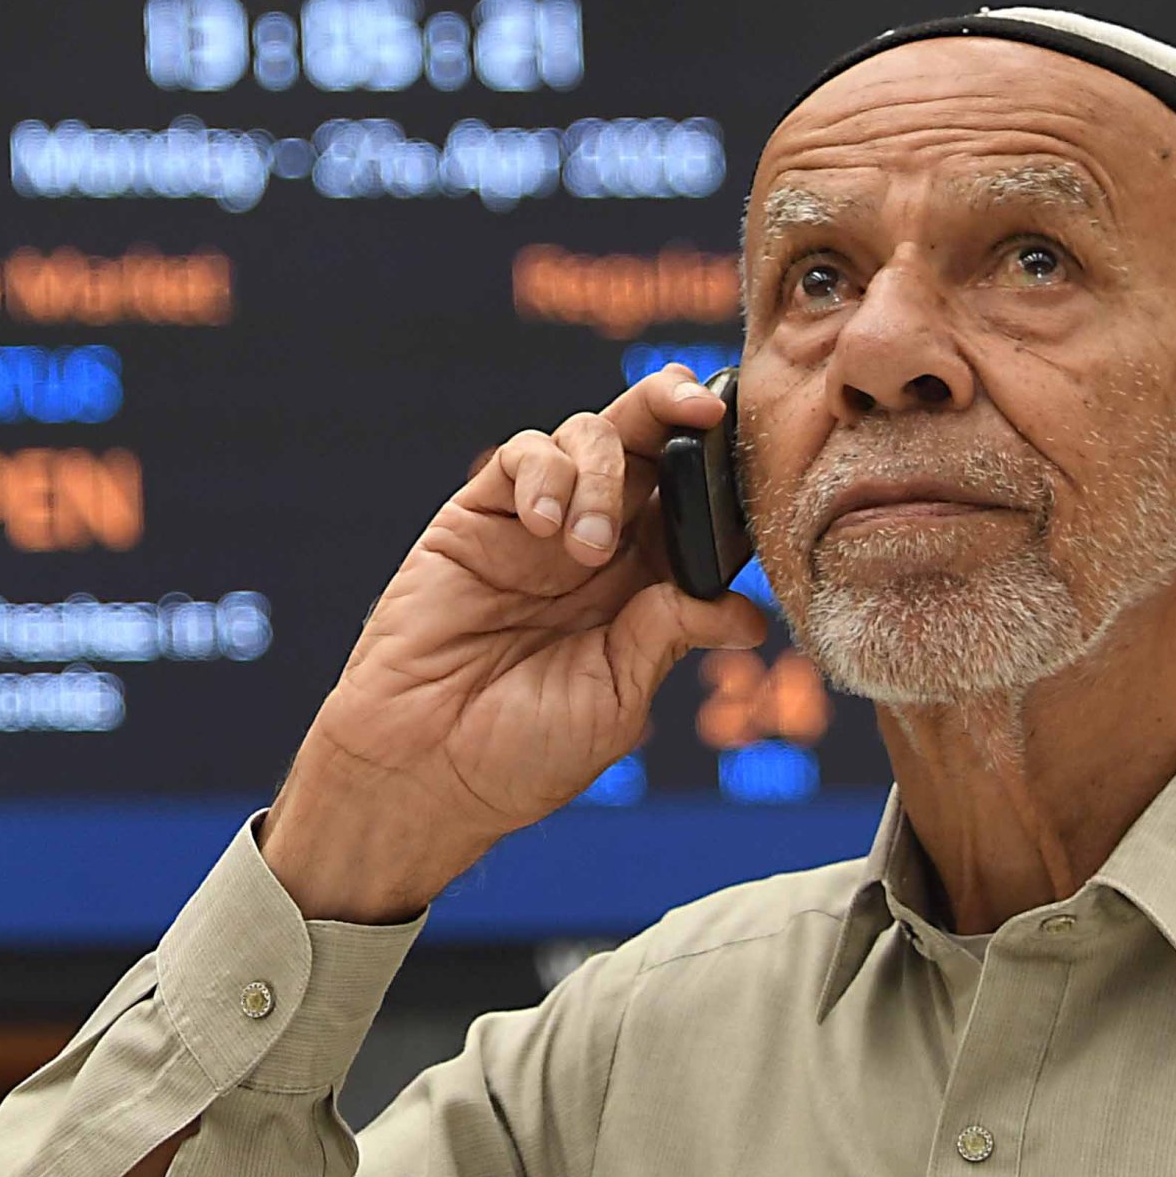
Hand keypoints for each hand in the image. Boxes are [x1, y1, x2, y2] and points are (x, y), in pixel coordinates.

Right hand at [260, 365, 770, 921]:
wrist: (423, 767)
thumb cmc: (523, 751)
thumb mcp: (618, 698)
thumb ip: (669, 634)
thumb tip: (749, 612)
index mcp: (644, 588)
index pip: (696, 506)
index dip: (725, 472)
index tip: (752, 451)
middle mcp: (598, 545)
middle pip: (650, 445)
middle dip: (678, 409)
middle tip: (702, 409)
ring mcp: (538, 526)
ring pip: (589, 437)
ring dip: (605, 473)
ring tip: (587, 547)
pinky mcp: (477, 515)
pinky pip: (521, 457)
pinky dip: (544, 473)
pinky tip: (544, 525)